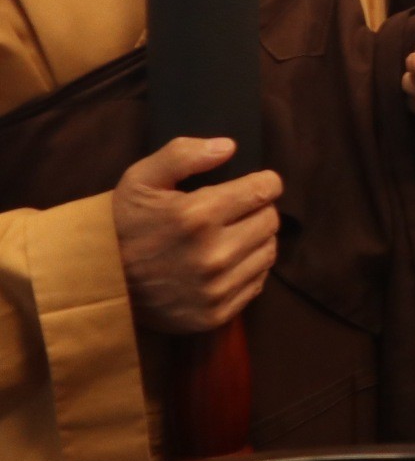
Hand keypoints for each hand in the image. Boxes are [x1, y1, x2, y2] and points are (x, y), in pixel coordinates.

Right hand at [112, 137, 281, 333]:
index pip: (264, 191)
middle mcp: (213, 254)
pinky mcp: (217, 314)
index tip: (256, 184)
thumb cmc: (123, 223)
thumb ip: (183, 155)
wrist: (99, 281)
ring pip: (269, 251)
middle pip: (270, 221)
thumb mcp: (141, 179)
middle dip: (258, 210)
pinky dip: (249, 269)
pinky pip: (258, 282)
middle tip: (237, 211)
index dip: (264, 183)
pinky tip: (226, 262)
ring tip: (231, 235)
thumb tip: (229, 146)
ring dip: (257, 240)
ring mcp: (216, 288)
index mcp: (197, 216)